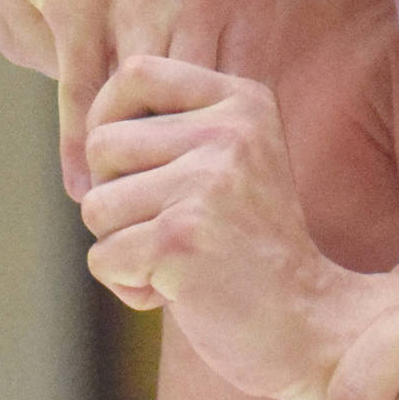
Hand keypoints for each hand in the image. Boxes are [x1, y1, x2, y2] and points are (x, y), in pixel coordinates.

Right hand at [7, 0, 281, 197]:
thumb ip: (239, 31)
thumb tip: (263, 113)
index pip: (245, 90)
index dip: (227, 150)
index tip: (221, 199)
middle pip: (198, 105)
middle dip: (183, 166)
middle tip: (176, 223)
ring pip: (142, 103)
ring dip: (130, 166)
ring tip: (126, 215)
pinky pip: (84, 87)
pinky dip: (79, 143)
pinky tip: (80, 181)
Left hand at [81, 55, 374, 399]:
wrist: (313, 326)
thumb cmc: (255, 251)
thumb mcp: (233, 166)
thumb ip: (173, 134)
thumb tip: (85, 133)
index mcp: (244, 102)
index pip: (135, 73)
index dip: (106, 117)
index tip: (126, 166)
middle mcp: (229, 132)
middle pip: (103, 144)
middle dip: (113, 197)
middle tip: (164, 228)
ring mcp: (207, 183)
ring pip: (96, 205)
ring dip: (122, 246)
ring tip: (178, 261)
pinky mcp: (181, 239)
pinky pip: (103, 256)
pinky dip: (129, 284)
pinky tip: (179, 292)